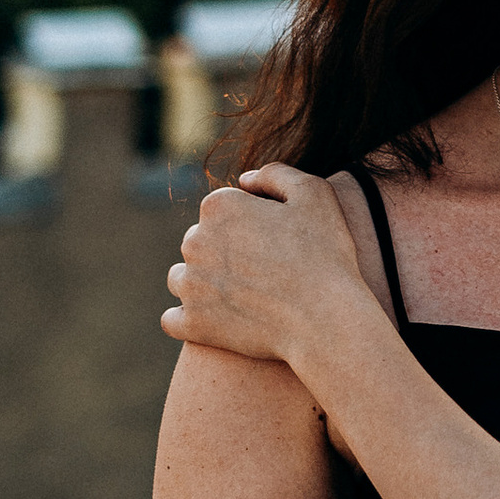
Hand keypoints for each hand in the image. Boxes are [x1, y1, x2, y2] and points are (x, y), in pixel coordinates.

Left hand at [164, 166, 369, 376]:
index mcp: (218, 206)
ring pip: (182, 278)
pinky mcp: (192, 324)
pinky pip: (173, 319)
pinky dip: (189, 320)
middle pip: (200, 242)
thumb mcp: (315, 194)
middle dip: (223, 252)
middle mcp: (194, 242)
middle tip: (263, 270)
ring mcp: (190, 285)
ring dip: (202, 283)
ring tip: (239, 296)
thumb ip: (275, 174)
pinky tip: (213, 321)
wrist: (325, 319)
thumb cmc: (325, 255)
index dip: (250, 223)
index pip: (222, 210)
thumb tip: (245, 180)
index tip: (275, 241)